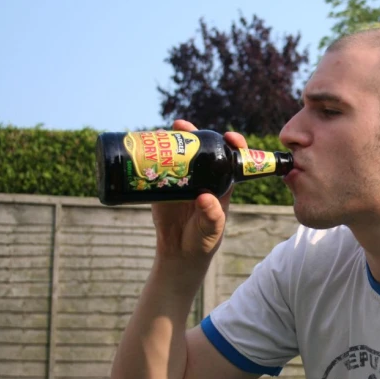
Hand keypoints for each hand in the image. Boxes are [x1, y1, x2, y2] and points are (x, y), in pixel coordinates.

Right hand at [151, 119, 247, 263]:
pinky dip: (152, 155)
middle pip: (201, 148)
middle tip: (181, 126)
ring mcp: (182, 179)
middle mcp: (203, 176)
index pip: (232, 158)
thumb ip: (212, 215)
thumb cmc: (203, 240)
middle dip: (192, 134)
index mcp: (222, 183)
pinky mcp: (163, 185)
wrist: (179, 252)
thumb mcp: (211, 229)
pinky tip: (145, 147)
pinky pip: (158, 166)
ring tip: (161, 133)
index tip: (228, 137)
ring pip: (179, 153)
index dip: (233, 143)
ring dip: (170, 140)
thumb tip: (205, 197)